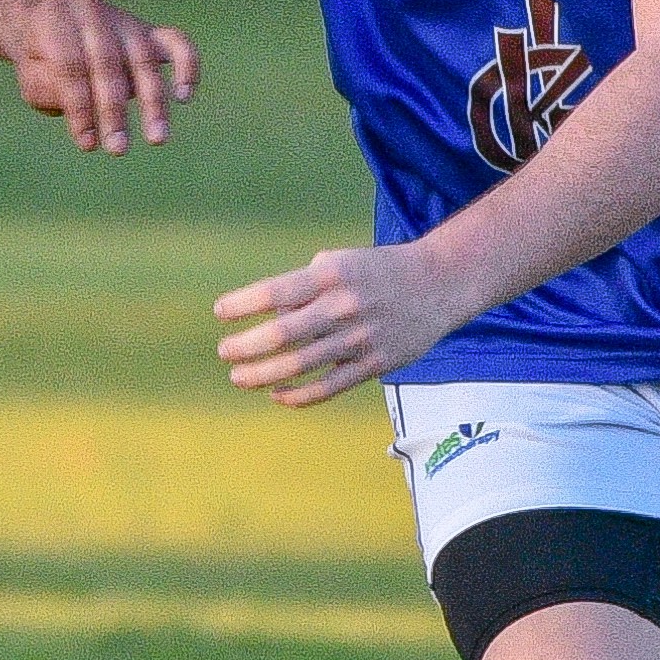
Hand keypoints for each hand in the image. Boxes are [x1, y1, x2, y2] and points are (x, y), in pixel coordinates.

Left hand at [11, 0, 194, 151]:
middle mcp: (91, 11)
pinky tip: (184, 97)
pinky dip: (187, 67)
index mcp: (53, 17)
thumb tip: (87, 119)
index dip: (80, 107)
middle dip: (114, 111)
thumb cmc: (42, 61)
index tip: (88, 143)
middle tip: (118, 149)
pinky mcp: (149, 30)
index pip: (70, 65)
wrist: (57, 25)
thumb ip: (52, 92)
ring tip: (156, 138)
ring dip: (153, 102)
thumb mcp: (32, 78)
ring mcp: (123, 18)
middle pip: (107, 62)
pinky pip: (177, 42)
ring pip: (143, 58)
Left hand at [213, 241, 470, 407]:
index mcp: (331, 275)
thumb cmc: (377, 271)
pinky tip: (276, 394)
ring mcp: (360, 338)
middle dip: (245, 346)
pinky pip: (328, 387)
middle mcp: (344, 306)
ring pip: (300, 365)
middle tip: (224, 352)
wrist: (439, 284)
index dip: (242, 304)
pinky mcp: (374, 364)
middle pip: (282, 334)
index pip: (275, 292)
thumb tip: (264, 313)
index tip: (220, 312)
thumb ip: (303, 288)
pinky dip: (298, 395)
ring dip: (262, 374)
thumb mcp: (340, 263)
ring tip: (238, 376)